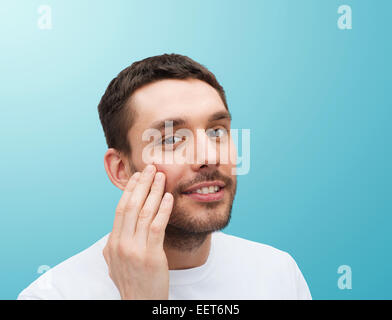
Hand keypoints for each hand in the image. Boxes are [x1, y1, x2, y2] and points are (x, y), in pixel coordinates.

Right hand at [103, 164, 173, 299]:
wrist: (140, 303)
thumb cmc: (132, 282)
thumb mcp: (116, 262)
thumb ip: (116, 243)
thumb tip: (118, 227)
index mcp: (112, 243)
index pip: (121, 209)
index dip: (129, 190)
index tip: (137, 176)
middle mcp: (121, 244)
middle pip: (131, 206)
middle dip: (141, 184)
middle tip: (150, 168)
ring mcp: (135, 250)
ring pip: (144, 213)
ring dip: (154, 191)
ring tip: (161, 176)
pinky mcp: (151, 256)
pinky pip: (157, 227)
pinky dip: (163, 209)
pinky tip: (168, 197)